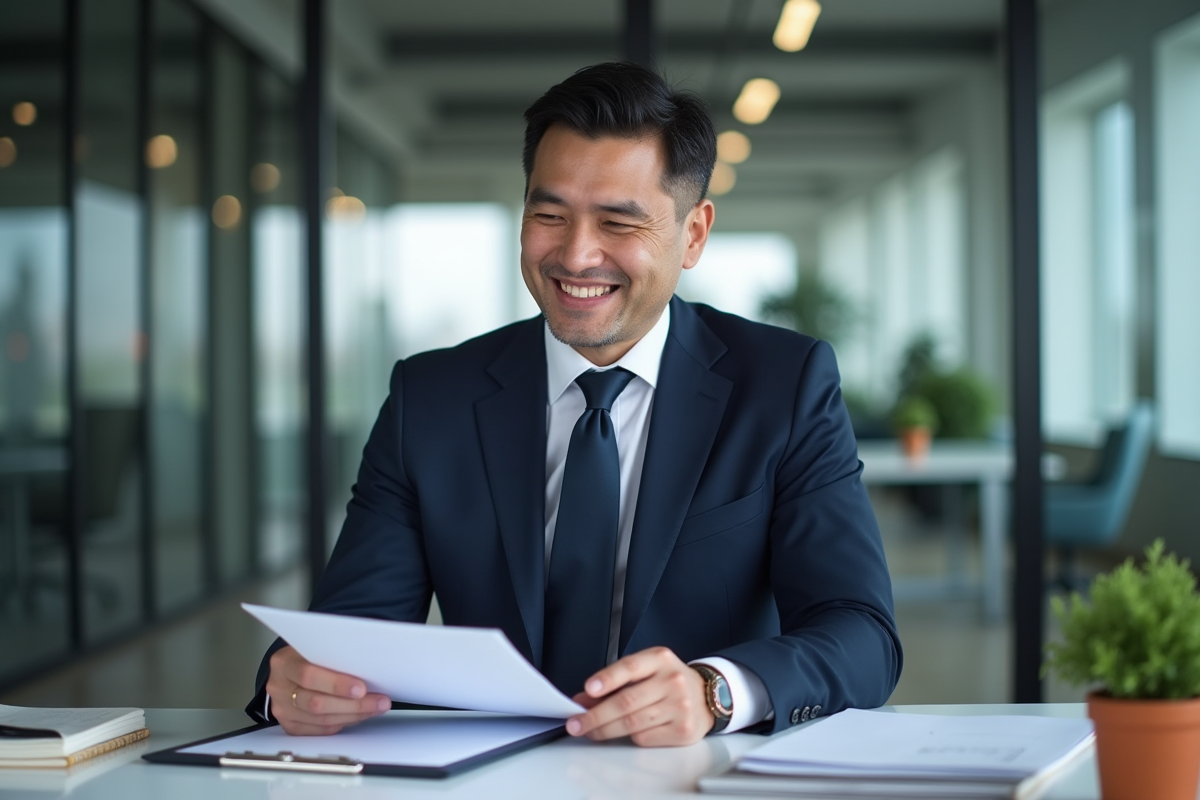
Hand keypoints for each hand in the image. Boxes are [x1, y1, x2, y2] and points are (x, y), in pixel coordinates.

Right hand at [265, 645, 391, 734]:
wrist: (289, 670)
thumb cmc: (308, 656)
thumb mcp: (316, 647)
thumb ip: (334, 656)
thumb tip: (368, 667)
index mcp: (284, 662)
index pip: (309, 675)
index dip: (337, 684)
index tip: (362, 688)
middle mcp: (279, 687)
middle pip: (316, 702)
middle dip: (352, 704)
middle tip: (377, 701)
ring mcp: (282, 708)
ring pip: (321, 719)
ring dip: (353, 715)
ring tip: (374, 708)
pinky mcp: (290, 724)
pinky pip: (320, 729)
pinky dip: (342, 722)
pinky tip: (358, 715)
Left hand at [565, 646, 713, 746]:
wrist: (707, 696)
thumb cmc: (668, 681)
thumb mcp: (645, 670)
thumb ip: (614, 681)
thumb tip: (582, 701)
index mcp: (660, 659)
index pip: (630, 668)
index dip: (607, 679)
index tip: (588, 690)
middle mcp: (672, 681)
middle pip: (627, 702)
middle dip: (596, 715)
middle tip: (576, 724)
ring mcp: (680, 707)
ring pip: (633, 724)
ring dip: (605, 730)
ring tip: (588, 732)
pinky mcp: (683, 731)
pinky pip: (645, 738)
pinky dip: (628, 738)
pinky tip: (622, 734)